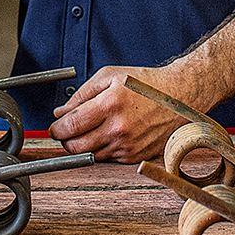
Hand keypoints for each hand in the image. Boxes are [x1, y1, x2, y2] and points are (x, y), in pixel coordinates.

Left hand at [48, 65, 189, 162]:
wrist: (179, 95)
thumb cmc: (146, 83)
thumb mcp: (110, 75)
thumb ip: (82, 94)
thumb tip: (61, 113)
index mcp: (110, 104)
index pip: (71, 126)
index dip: (57, 129)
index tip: (55, 127)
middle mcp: (119, 128)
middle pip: (77, 147)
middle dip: (66, 140)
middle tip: (66, 132)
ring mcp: (128, 145)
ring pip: (91, 155)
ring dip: (83, 146)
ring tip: (90, 129)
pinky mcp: (135, 156)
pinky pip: (108, 159)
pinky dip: (102, 149)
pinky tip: (108, 134)